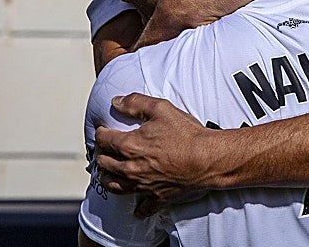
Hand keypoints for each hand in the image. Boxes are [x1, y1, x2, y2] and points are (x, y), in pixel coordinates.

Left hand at [95, 93, 220, 209]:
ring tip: (109, 172)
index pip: (104, 140)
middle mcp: (130, 168)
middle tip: (104, 149)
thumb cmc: (187, 134)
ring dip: (107, 178)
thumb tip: (116, 102)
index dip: (101, 133)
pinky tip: (136, 206)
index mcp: (129, 146)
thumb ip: (135, 103)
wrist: (207, 158)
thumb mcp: (161, 109)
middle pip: (104, 163)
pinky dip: (137, 207)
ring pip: (113, 186)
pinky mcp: (156, 196)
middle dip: (101, 154)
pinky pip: (142, 207)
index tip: (103, 130)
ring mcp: (142, 185)